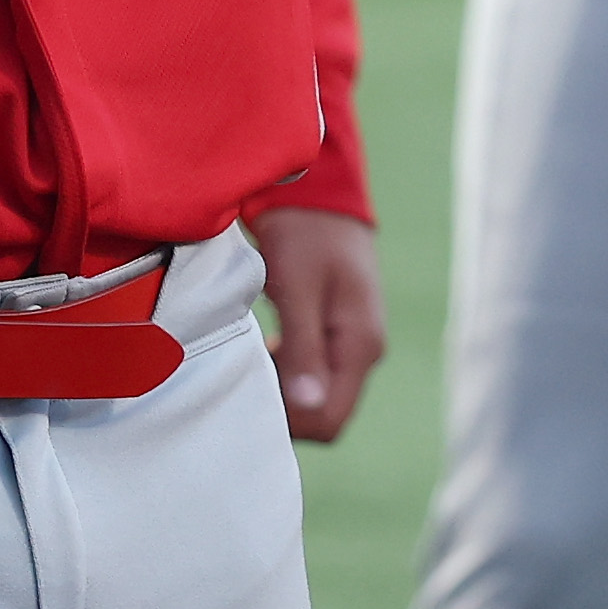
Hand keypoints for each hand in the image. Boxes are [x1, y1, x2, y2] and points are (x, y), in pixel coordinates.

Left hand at [247, 205, 386, 442]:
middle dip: (284, 409)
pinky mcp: (339, 331)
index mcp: (360, 344)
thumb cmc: (304, 232)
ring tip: (249, 362)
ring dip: (284, 390)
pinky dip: (287, 372)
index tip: (249, 394)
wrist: (318, 187)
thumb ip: (302, 346)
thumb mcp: (297, 286)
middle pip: (324, 414)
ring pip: (318, 396)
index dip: (288, 422)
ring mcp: (353, 341)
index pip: (329, 420)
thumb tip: (307, 406)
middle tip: (243, 378)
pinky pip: (314, 373)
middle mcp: (364, 350)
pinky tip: (263, 351)